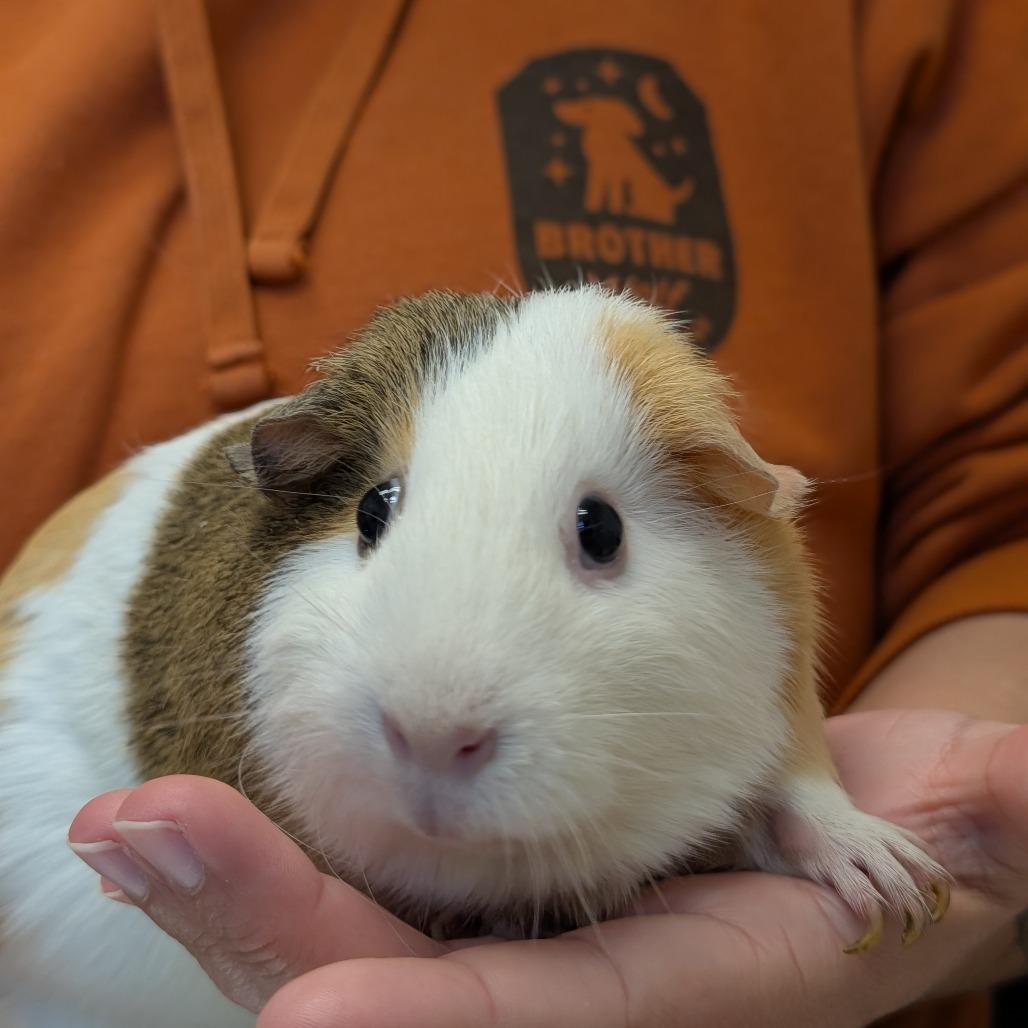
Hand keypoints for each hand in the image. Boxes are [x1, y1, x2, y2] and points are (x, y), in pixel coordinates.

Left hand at [69, 710, 1027, 1026]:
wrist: (875, 839)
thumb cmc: (933, 838)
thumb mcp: (977, 829)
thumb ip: (989, 820)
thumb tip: (990, 807)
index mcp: (706, 989)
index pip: (562, 1023)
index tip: (313, 1020)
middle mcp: (597, 984)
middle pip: (413, 987)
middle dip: (278, 926)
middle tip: (145, 834)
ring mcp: (537, 940)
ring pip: (364, 938)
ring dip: (242, 887)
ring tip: (130, 822)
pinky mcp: (503, 888)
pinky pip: (373, 886)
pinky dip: (281, 855)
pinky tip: (187, 816)